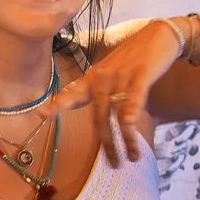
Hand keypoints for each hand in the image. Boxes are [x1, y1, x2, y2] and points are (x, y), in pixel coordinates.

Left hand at [60, 19, 182, 166]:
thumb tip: (102, 113)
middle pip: (98, 117)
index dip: (57, 105)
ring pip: (116, 115)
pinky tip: (129, 127)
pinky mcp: (140, 75)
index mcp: (93, 78)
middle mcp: (102, 78)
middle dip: (107, 144)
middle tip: (114, 165)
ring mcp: (120, 76)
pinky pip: (132, 99)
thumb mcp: (113, 72)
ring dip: (125, 139)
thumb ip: (103, 90)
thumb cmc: (136, 57)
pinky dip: (129, 113)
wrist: (158, 35)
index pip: (72, 94)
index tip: (40, 114)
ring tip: (132, 158)